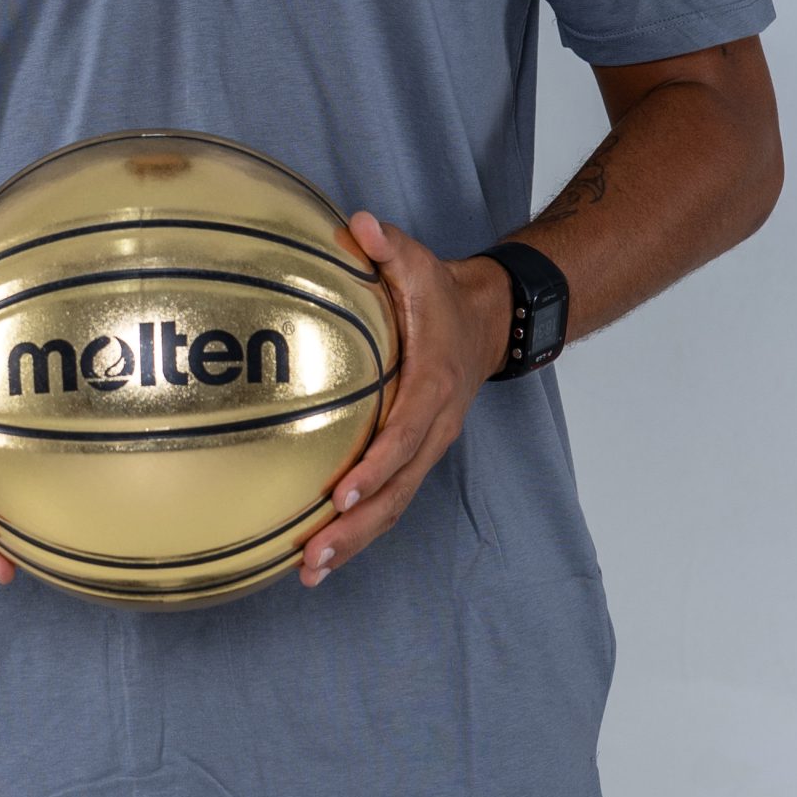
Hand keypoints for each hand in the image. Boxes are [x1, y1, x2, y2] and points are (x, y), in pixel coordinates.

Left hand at [298, 211, 510, 587]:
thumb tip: (359, 224)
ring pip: (394, 506)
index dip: (376, 467)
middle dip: (357, 527)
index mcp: (433, 386)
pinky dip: (359, 532)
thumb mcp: (418, 262)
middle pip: (398, 489)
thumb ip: (388, 245)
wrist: (487, 320)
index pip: (404, 434)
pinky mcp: (415, 458)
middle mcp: (435, 427)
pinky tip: (320, 555)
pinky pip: (390, 501)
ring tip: (310, 573)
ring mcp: (427, 448)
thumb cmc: (440, 293)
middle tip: (314, 554)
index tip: (341, 495)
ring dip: (355, 542)